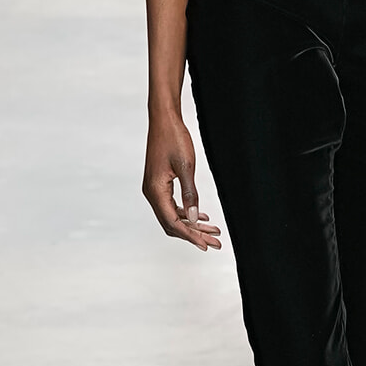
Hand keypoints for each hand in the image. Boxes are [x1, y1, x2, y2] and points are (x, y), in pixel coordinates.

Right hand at [144, 111, 221, 251]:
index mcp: (155, 191)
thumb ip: (190, 194)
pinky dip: (186, 212)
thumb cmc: (173, 138)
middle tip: (214, 243)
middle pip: (172, 223)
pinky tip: (200, 215)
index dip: (190, 236)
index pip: (173, 222)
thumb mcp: (186, 167)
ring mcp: (154, 188)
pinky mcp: (159, 183)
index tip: (206, 245)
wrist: (164, 119)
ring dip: (192, 224)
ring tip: (212, 231)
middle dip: (194, 234)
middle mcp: (151, 193)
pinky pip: (172, 205)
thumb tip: (192, 218)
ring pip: (173, 216)